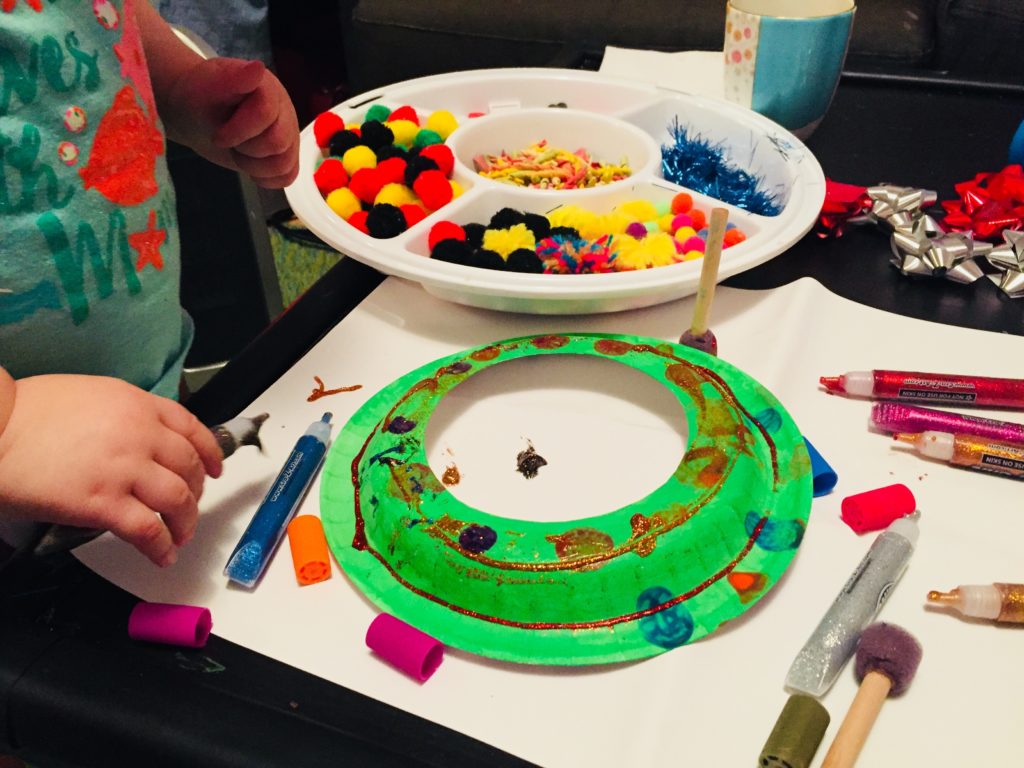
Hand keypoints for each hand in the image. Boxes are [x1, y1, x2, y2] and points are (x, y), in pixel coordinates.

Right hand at [0, 375, 222, 565]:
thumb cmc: (26, 413)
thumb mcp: (90, 396)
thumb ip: (123, 415)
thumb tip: (140, 438)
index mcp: (136, 404)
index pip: (191, 428)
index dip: (210, 453)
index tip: (215, 468)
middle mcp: (140, 433)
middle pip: (190, 466)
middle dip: (197, 492)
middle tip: (191, 507)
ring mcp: (125, 468)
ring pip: (179, 499)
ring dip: (186, 523)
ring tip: (180, 537)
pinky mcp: (104, 502)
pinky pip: (149, 530)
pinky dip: (161, 546)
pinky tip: (162, 555)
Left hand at [166, 57, 299, 187]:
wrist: (198, 115)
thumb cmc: (200, 98)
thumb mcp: (207, 86)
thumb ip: (232, 79)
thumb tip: (258, 67)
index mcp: (268, 89)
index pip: (266, 115)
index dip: (239, 131)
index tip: (219, 134)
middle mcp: (285, 111)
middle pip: (277, 143)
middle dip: (245, 148)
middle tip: (227, 140)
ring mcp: (289, 135)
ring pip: (284, 165)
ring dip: (253, 165)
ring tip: (237, 151)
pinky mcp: (286, 156)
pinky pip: (286, 177)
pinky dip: (264, 177)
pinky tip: (248, 163)